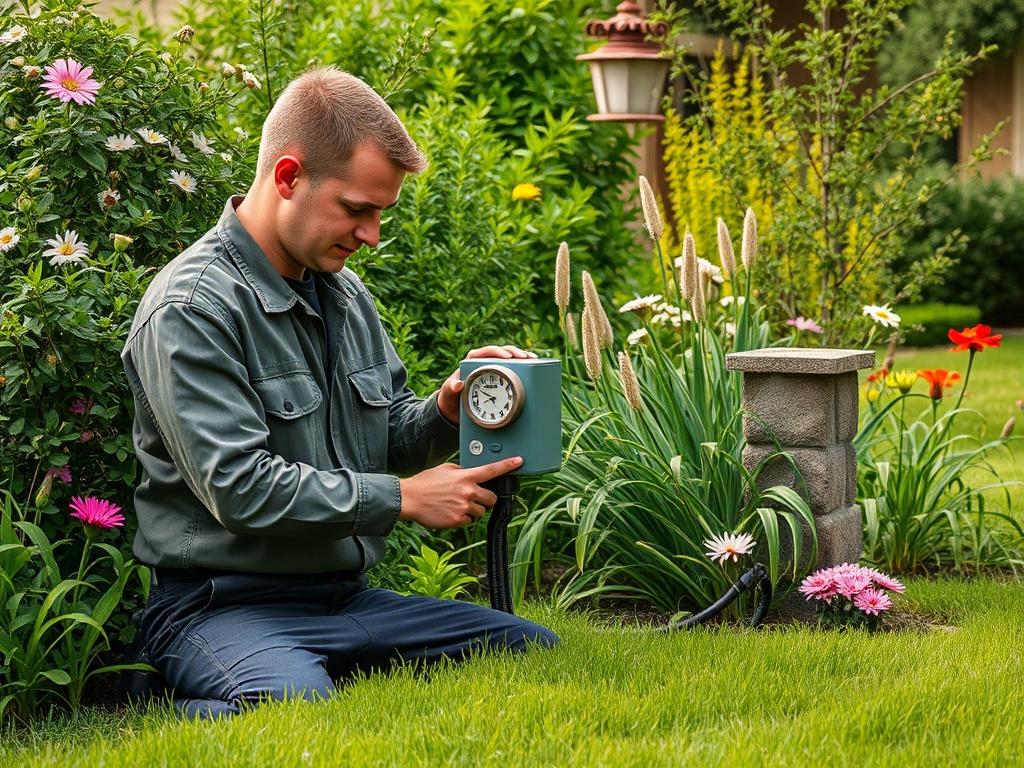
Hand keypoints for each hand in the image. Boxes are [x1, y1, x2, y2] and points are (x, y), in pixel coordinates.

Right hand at [398, 456, 522, 528]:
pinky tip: (451, 512)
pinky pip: (470, 521)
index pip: (492, 470)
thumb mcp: (445, 469)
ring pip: (481, 512)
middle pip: (492, 498)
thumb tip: (471, 474)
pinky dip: (464, 519)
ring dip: (474, 510)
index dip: (508, 465)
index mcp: (466, 476)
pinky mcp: (458, 520)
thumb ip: (462, 471)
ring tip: (457, 505)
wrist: (409, 499)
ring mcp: (464, 507)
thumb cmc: (425, 483)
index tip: (519, 462)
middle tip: (474, 498)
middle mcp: (468, 491)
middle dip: (486, 499)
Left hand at [436, 344, 537, 423]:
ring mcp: (493, 371)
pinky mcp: (501, 380)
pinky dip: (523, 368)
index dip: (496, 351)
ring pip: (509, 360)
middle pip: (500, 353)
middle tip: (525, 356)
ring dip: (521, 357)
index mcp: (471, 363)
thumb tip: (457, 384)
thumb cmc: (451, 400)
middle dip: (514, 352)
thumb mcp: (448, 394)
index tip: (506, 356)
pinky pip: (513, 371)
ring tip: (532, 359)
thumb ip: (450, 389)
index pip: (484, 352)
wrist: (456, 413)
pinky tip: (532, 368)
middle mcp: (483, 364)